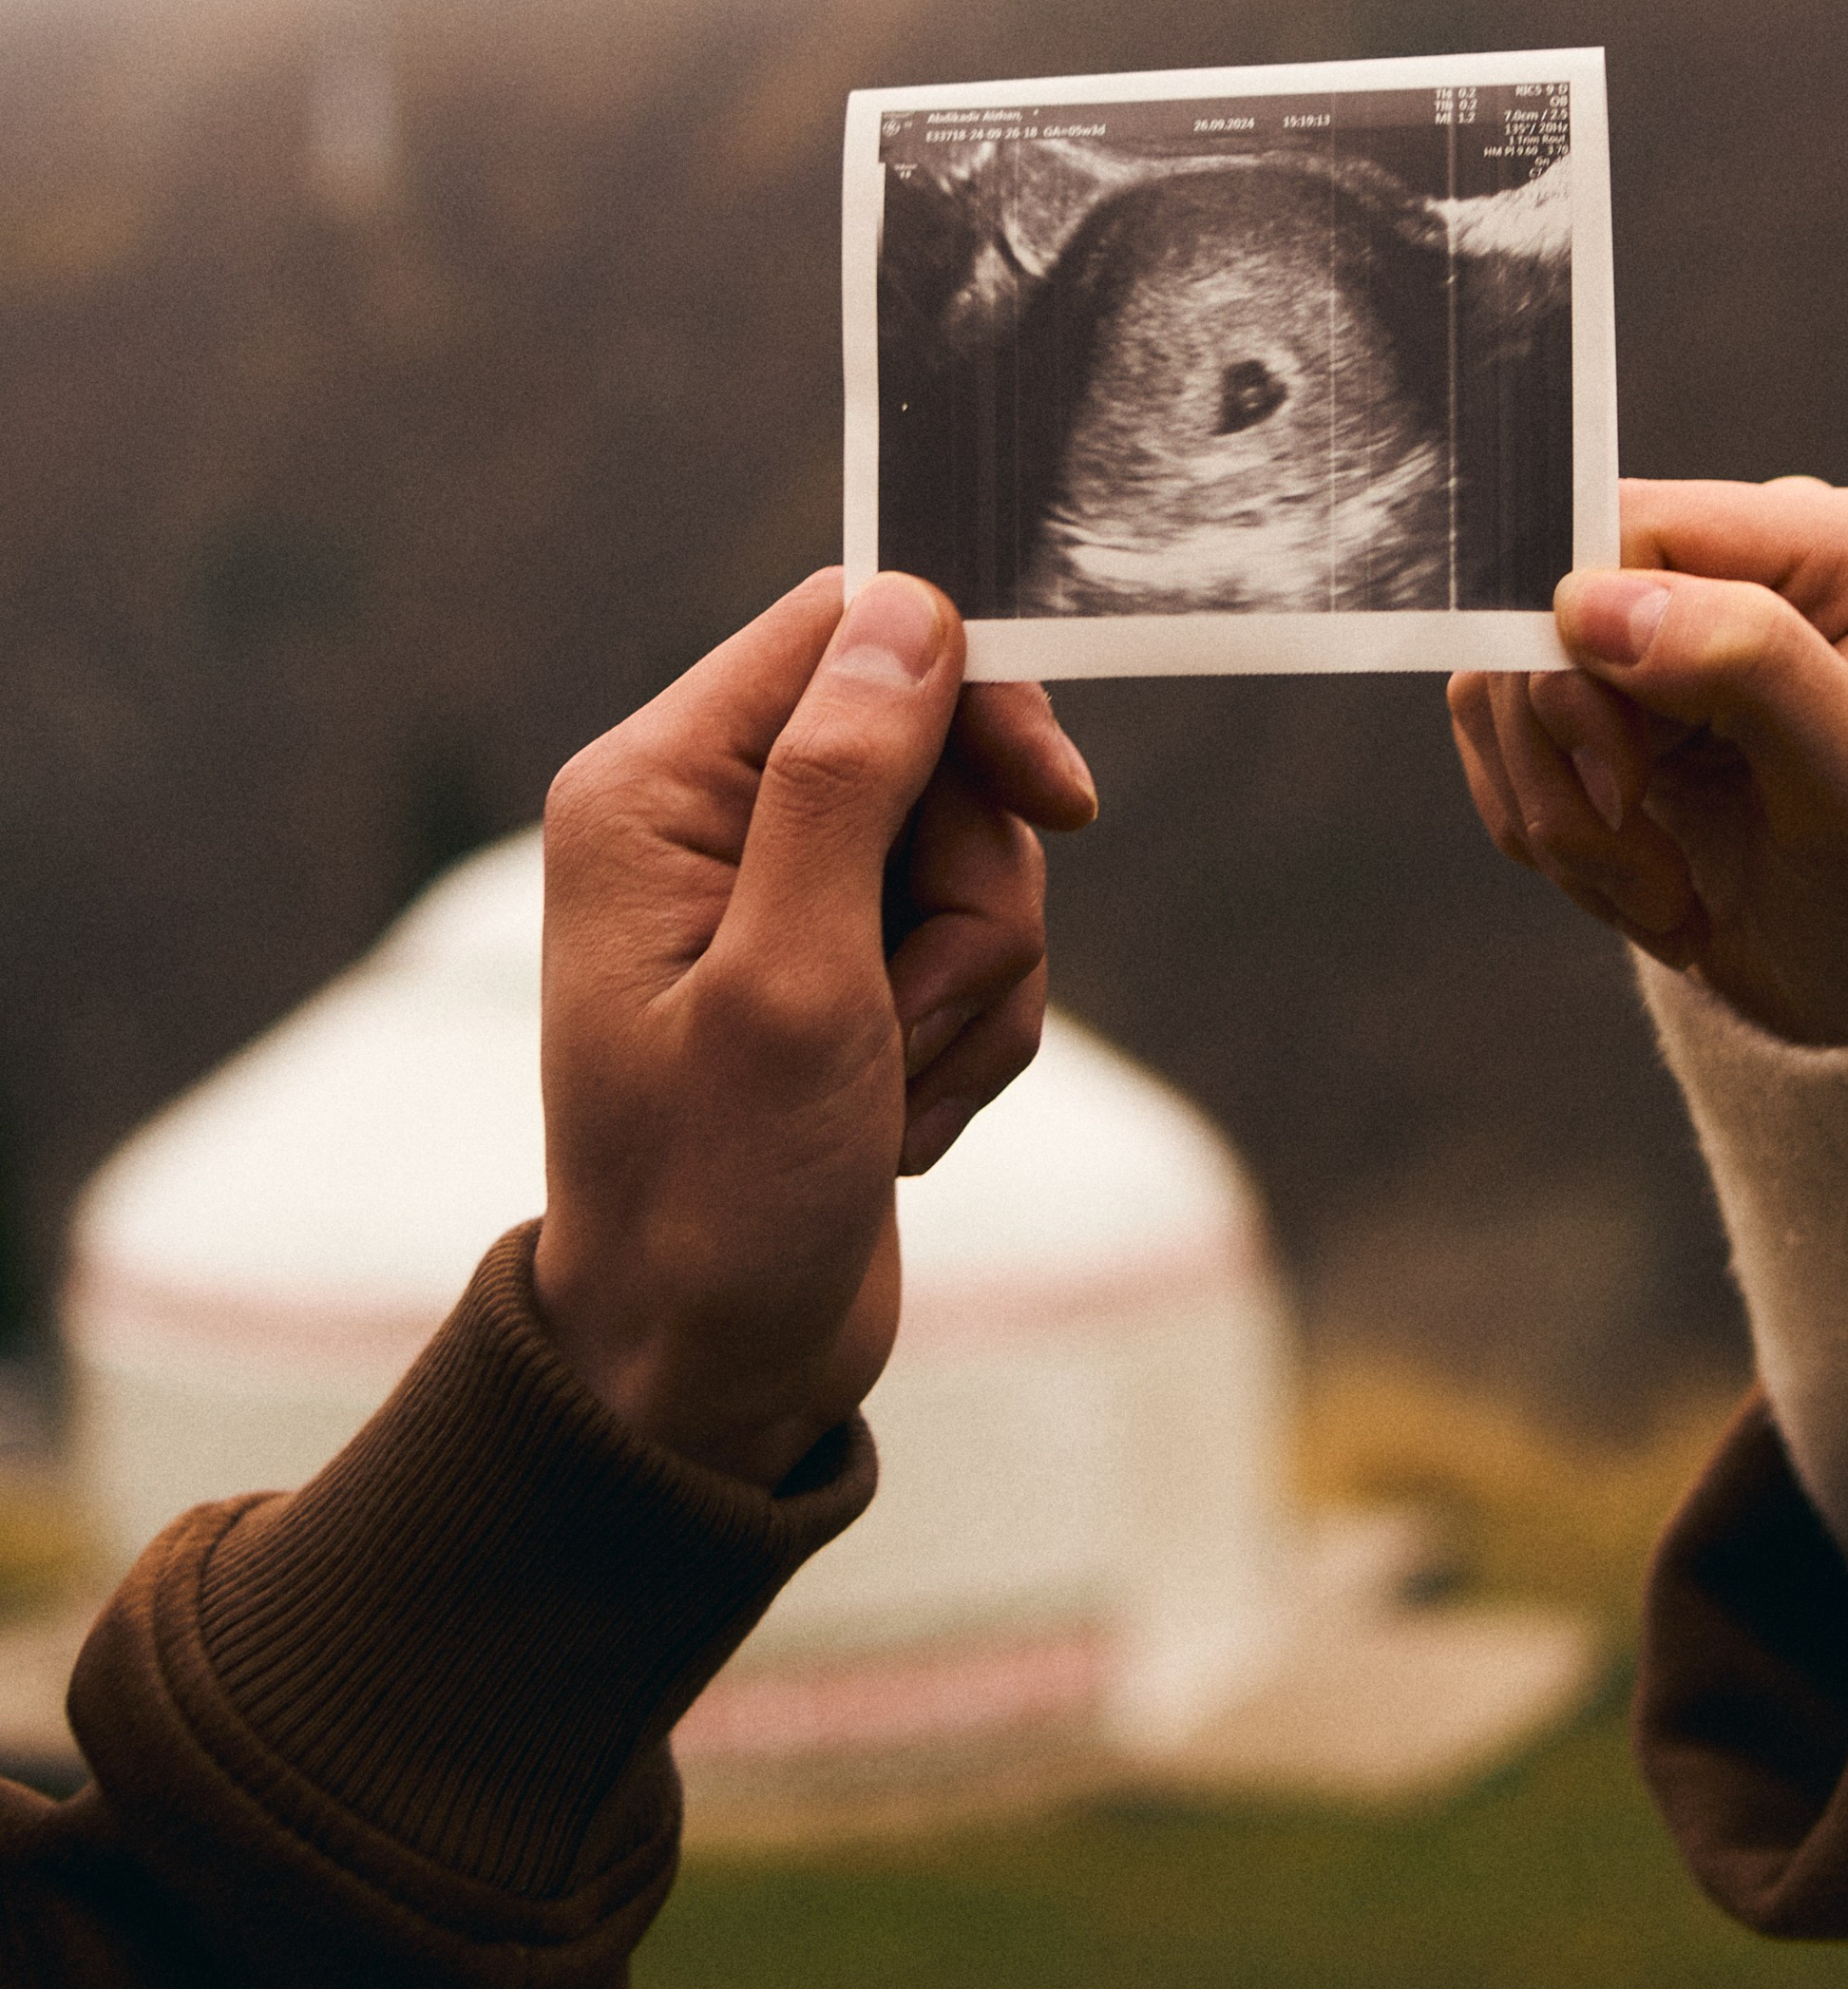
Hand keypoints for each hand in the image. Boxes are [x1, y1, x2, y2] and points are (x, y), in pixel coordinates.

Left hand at [531, 568, 1095, 1486]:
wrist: (712, 1378)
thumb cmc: (717, 1199)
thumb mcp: (790, 985)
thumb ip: (843, 783)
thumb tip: (906, 610)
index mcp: (655, 789)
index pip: (843, 633)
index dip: (967, 694)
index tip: (1052, 799)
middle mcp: (708, 821)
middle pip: (934, 748)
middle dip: (970, 890)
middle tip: (917, 1009)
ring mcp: (782, 899)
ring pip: (973, 855)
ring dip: (974, 983)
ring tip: (899, 1090)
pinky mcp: (844, 972)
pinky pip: (977, 944)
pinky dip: (972, 1035)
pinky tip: (906, 1123)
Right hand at [1447, 479, 1847, 1047]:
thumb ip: (1753, 667)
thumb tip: (1596, 603)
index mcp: (1834, 547)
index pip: (1628, 528)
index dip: (1579, 649)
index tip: (1628, 782)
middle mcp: (1747, 568)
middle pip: (1546, 607)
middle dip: (1569, 759)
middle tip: (1644, 866)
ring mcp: (1673, 635)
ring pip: (1505, 682)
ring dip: (1558, 813)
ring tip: (1653, 893)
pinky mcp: (1616, 705)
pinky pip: (1503, 738)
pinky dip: (1549, 830)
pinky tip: (1637, 885)